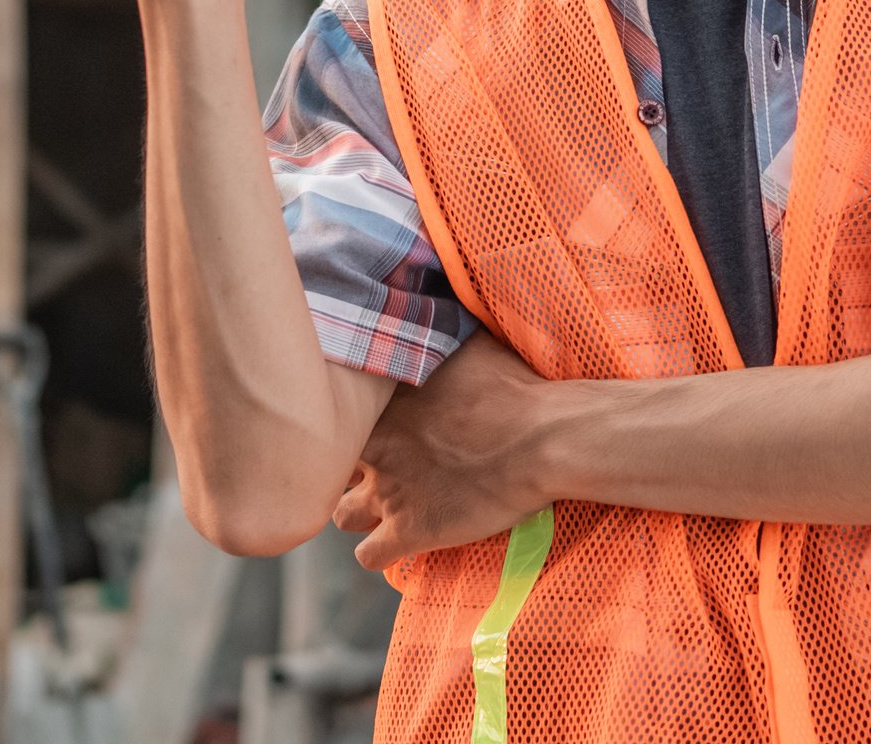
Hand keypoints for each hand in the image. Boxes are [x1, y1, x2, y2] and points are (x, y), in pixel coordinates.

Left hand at [332, 331, 555, 571]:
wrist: (539, 439)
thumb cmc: (510, 386)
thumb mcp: (465, 344)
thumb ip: (432, 335)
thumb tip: (425, 312)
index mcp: (380, 402)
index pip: (334, 416)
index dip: (351, 424)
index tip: (374, 426)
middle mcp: (375, 447)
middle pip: (331, 465)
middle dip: (349, 469)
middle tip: (381, 466)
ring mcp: (389, 491)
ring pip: (341, 515)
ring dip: (358, 512)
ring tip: (385, 506)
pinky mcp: (411, 530)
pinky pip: (370, 556)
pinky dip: (379, 552)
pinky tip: (399, 541)